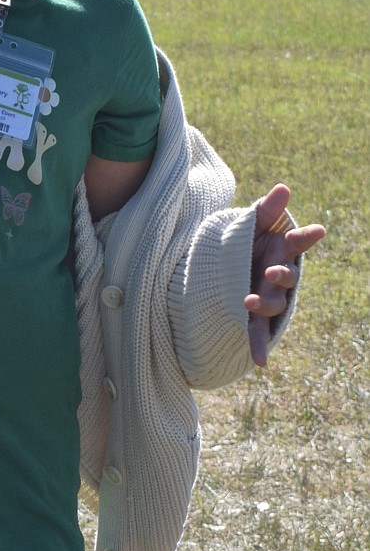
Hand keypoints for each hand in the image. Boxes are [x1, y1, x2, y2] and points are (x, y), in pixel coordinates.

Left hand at [245, 183, 325, 366]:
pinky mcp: (254, 312)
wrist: (233, 262)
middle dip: (280, 275)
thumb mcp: (254, 222)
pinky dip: (259, 346)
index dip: (307, 236)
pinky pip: (258, 331)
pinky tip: (261, 363)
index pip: (297, 242)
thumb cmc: (251, 239)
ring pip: (272, 303)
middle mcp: (279, 275)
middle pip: (286, 277)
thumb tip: (283, 188)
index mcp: (281, 250)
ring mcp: (268, 295)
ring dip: (263, 304)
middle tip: (270, 271)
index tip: (318, 229)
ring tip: (249, 301)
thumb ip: (267, 208)